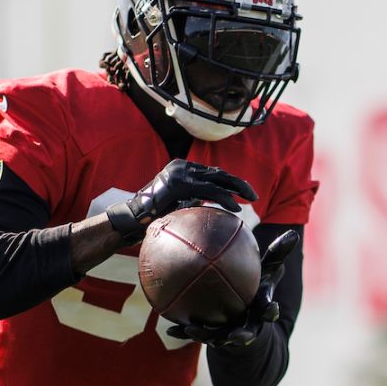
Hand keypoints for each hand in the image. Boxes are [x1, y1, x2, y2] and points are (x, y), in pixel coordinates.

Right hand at [104, 159, 256, 244]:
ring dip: (237, 189)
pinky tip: (236, 208)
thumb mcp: (177, 203)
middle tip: (253, 195)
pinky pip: (209, 190)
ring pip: (217, 179)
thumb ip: (192, 198)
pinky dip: (225, 198)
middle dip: (238, 183)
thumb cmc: (153, 217)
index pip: (211, 173)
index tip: (243, 192)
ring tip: (251, 199)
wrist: (132, 219)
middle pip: (217, 172)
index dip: (229, 181)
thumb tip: (212, 208)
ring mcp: (180, 173)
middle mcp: (182, 166)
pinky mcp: (180, 184)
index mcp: (181, 168)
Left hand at [166, 229, 299, 346]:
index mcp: (260, 310)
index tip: (272, 309)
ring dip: (205, 335)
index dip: (271, 311)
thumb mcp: (269, 269)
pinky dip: (183, 331)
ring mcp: (227, 332)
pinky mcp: (210, 335)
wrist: (244, 312)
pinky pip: (195, 333)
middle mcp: (246, 324)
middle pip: (246, 333)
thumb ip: (278, 254)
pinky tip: (169, 328)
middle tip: (237, 336)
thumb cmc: (258, 286)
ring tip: (192, 328)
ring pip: (217, 337)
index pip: (269, 311)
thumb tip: (293, 233)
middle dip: (242, 337)